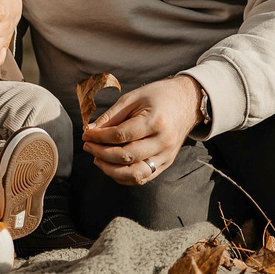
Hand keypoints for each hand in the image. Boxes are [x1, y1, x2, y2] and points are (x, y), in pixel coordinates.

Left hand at [84, 76, 198, 185]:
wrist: (187, 102)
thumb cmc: (159, 96)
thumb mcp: (134, 98)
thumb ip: (112, 116)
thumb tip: (91, 130)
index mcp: (155, 122)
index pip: (122, 135)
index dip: (100, 137)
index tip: (86, 134)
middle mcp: (163, 142)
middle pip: (127, 157)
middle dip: (101, 153)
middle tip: (87, 146)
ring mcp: (166, 156)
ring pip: (135, 174)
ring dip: (111, 170)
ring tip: (97, 159)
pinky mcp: (166, 164)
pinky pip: (143, 177)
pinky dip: (124, 176)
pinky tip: (111, 166)